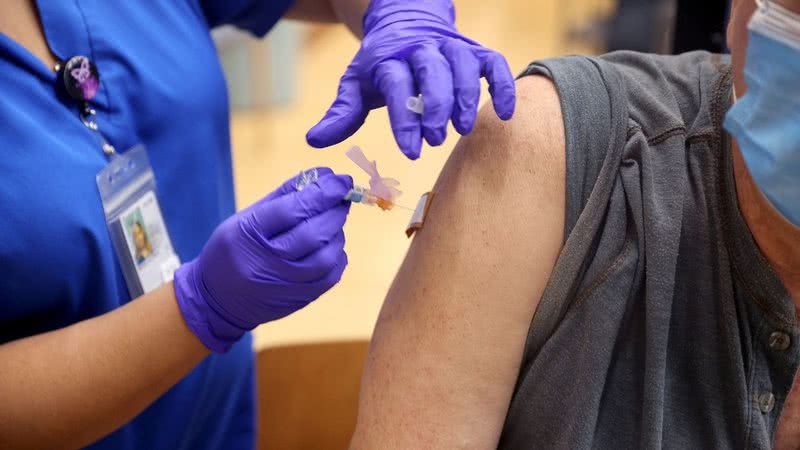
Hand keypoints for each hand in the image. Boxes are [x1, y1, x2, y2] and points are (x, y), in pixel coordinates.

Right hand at [174, 168, 351, 351]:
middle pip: (314, 234)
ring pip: (327, 256)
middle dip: (335, 211)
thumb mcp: (246, 217)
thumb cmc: (233, 250)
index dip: (323, 192)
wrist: (218, 300)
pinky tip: (329, 245)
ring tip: (332, 222)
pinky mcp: (300, 299)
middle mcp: (267, 262)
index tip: (341, 179)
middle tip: (342, 197)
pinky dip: (337, 255)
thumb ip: (284, 195)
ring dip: (337, 233)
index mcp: (248, 233)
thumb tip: (323, 175)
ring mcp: (286, 285)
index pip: (293, 210)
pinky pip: (331, 275)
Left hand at [306, 0, 515, 159]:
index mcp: (388, 59)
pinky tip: (505, 113)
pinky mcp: (475, 50)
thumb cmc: (382, 63)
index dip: (404, 119)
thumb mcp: (357, 84)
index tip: (410, 151)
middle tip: (436, 139)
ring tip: (463, 128)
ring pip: (464, 64)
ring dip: (466, 96)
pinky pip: (495, 62)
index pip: (396, 86)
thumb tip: (315, 140)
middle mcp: (421, 49)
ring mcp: (451, 47)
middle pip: (432, 71)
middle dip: (435, 106)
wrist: (405, 20)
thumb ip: (342, 113)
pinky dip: (504, 85)